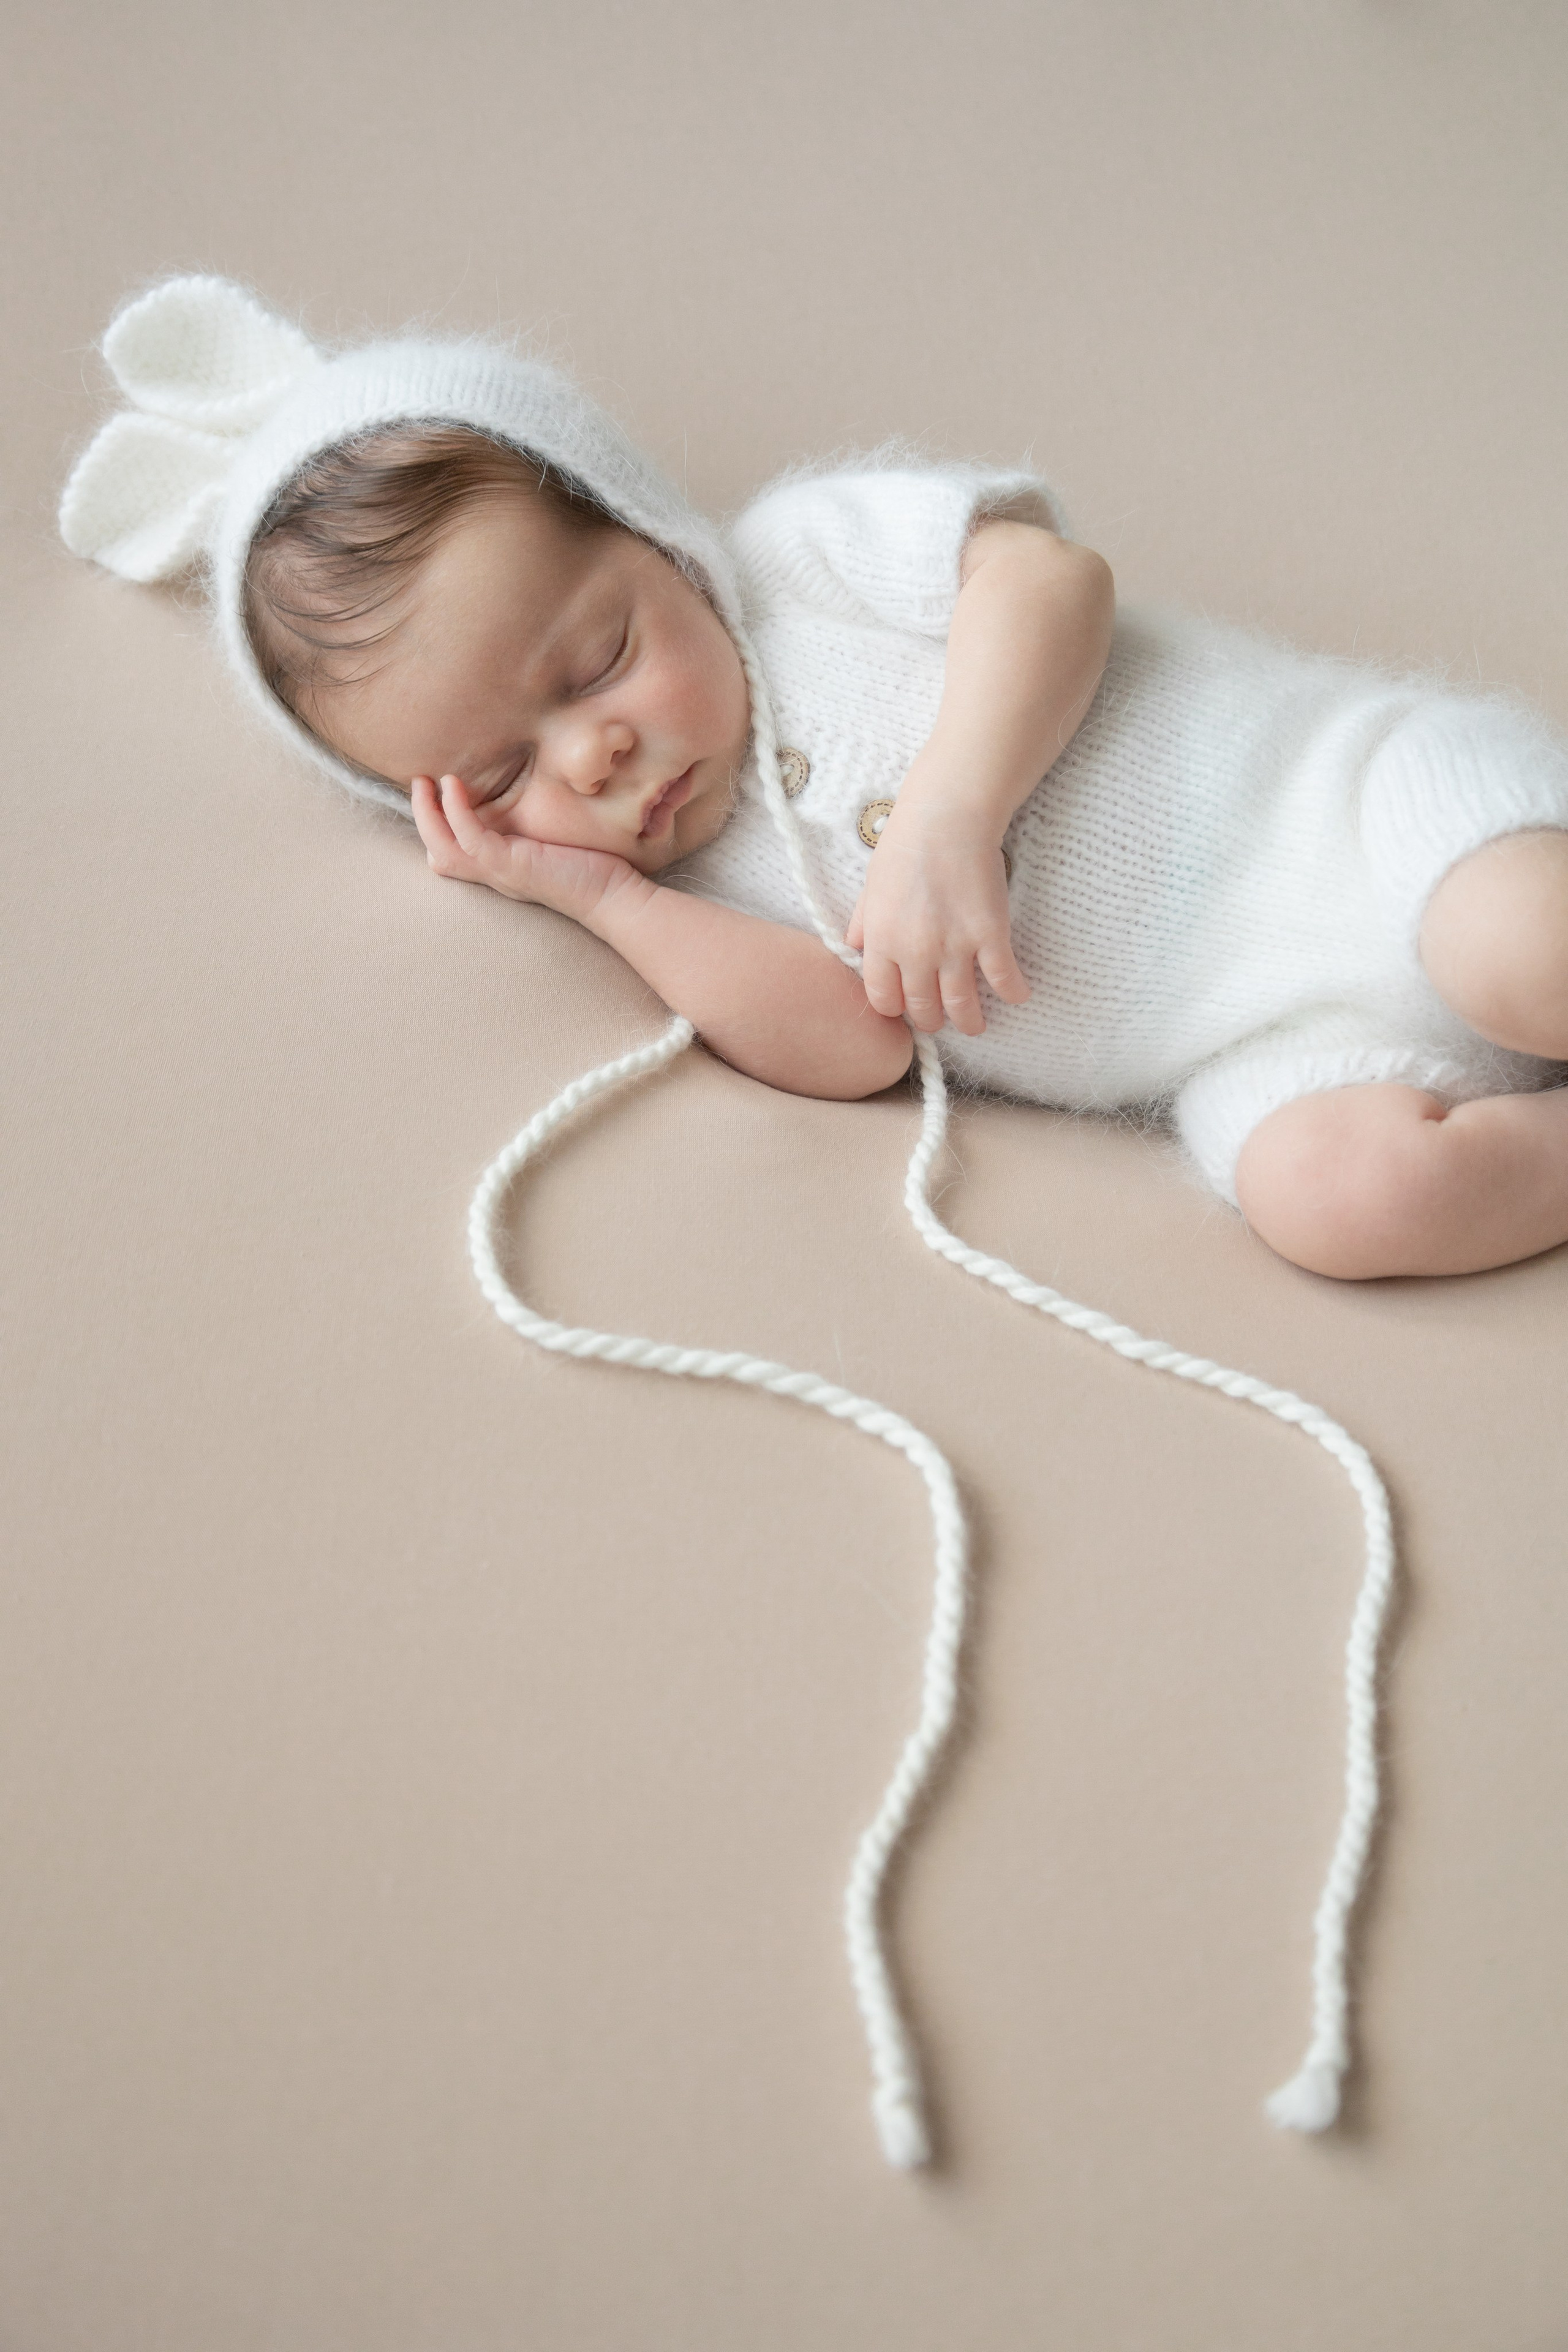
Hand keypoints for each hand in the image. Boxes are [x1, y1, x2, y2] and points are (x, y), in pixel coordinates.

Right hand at [410, 774, 640, 929]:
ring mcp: (500, 872)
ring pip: (443, 849)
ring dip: (428, 814)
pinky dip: (456, 810)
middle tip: (418, 783)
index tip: (432, 795)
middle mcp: (494, 876)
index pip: (450, 858)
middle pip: (438, 854)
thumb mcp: (549, 847)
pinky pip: (470, 837)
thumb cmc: (591, 869)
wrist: (614, 897)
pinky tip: (453, 784)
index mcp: (500, 871)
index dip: (434, 829)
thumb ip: (529, 832)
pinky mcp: (512, 864)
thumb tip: (526, 804)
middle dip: (422, 818)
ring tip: (425, 781)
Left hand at [844, 796, 1029, 1034]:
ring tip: (975, 1025)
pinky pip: (1003, 978)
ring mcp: (955, 948)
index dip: (895, 1008)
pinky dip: (1012, 992)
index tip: (906, 1007)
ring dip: (970, 1022)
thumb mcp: (871, 888)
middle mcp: (916, 954)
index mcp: (883, 943)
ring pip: (962, 1005)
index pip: (884, 998)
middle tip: (941, 1019)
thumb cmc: (905, 847)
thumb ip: (863, 924)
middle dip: (932, 1020)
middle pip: (923, 1008)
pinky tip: (1017, 995)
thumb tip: (854, 947)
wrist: (946, 820)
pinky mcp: (990, 936)